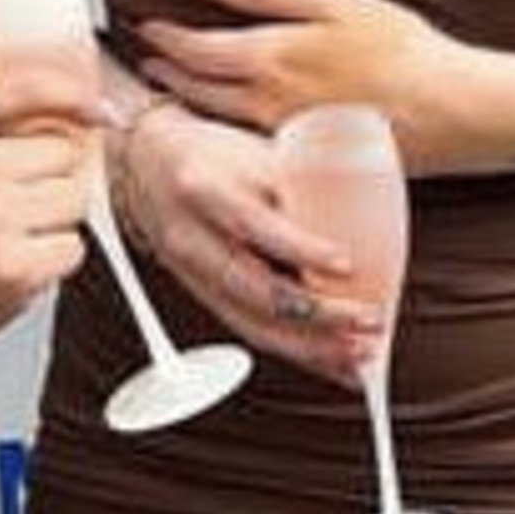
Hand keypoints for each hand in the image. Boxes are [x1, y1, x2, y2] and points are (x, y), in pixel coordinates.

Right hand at [0, 70, 100, 351]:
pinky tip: (17, 257)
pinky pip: (72, 246)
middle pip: (65, 151)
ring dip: (57, 217)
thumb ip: (0, 119)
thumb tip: (93, 111)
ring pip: (75, 198)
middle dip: (53, 174)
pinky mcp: (10, 268)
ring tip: (13, 228)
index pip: (26, 91)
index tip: (99, 110)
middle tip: (15, 197)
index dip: (72, 96)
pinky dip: (55, 256)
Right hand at [114, 100, 383, 382]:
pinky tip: (330, 361)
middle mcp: (191, 238)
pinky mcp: (201, 297)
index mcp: (204, 191)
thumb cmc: (210, 154)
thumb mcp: (250, 152)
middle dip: (319, 315)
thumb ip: (297, 181)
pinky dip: (295, 351)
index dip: (301, 248)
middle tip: (369, 319)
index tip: (347, 264)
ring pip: (254, 325)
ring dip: (311, 347)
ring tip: (359, 354)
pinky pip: (250, 333)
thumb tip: (365, 213)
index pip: (254, 225)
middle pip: (257, 290)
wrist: (145, 167)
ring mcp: (193, 275)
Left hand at [140, 0, 502, 173]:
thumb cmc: (404, 50)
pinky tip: (227, 122)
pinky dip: (228, 129)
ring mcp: (285, 136)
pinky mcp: (307, 159)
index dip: (166, 39)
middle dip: (169, 73)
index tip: (148, 29)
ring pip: (221, 119)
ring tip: (176, 88)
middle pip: (200, 89)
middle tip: (148, 62)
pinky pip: (251, 142)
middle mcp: (268, 102)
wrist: (451, 109)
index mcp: (271, 57)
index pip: (196, 50)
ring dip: (192, 102)